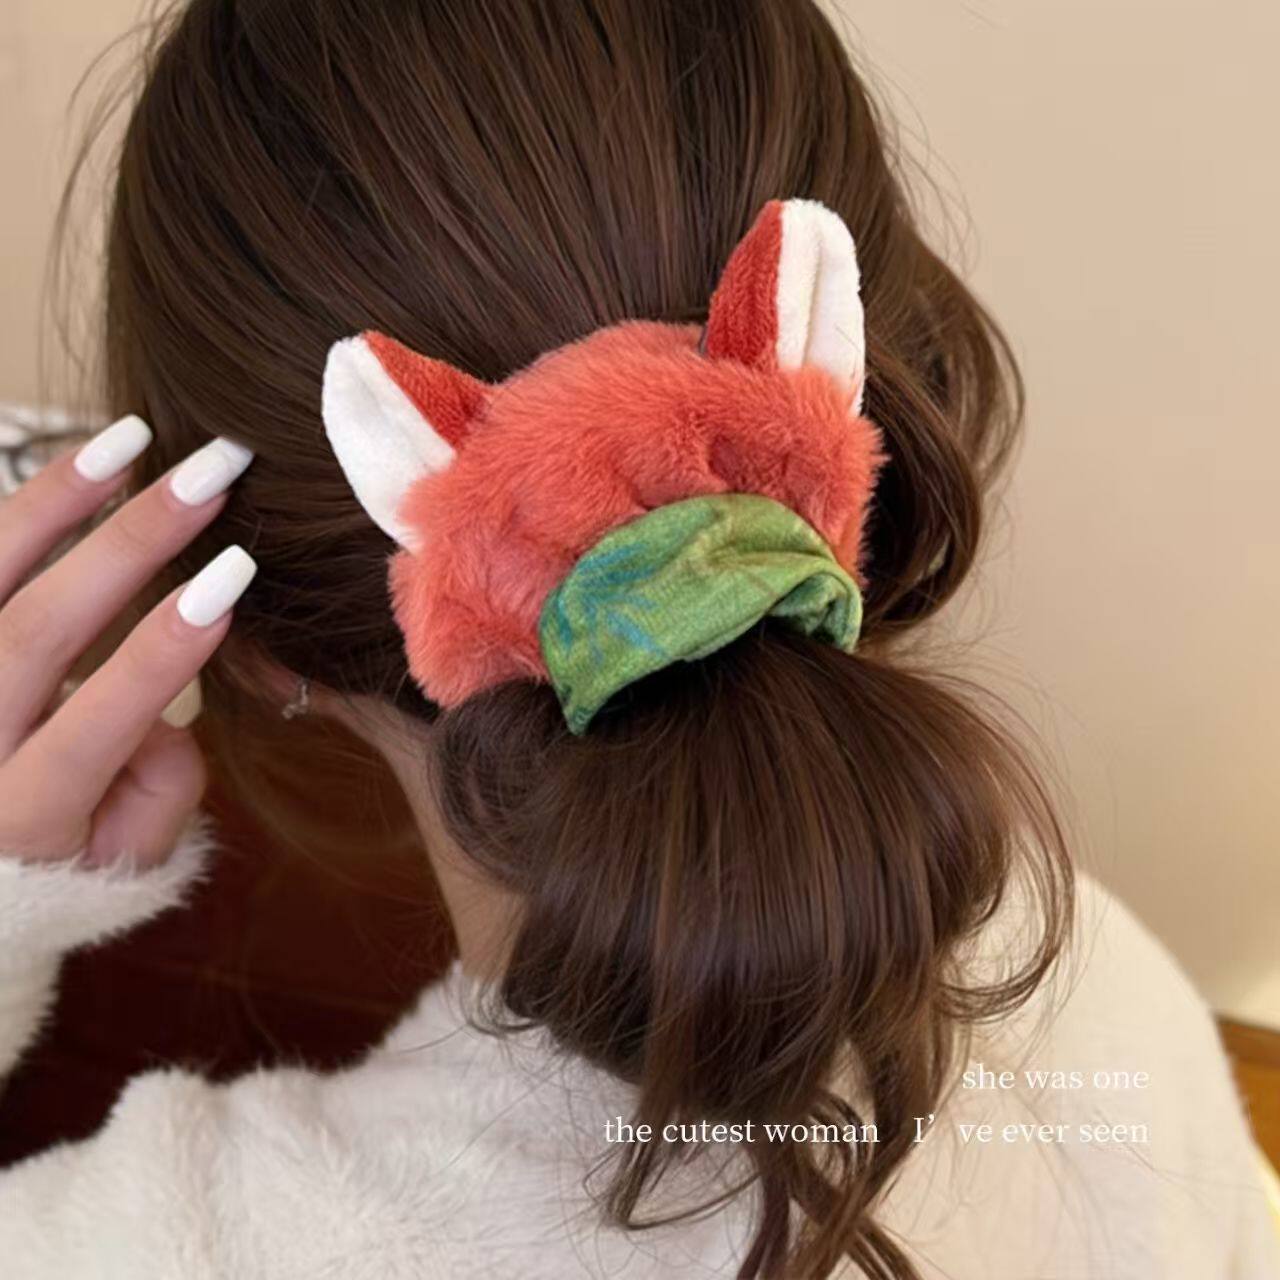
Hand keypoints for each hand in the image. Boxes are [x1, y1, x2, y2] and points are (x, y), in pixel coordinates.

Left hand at [0, 416, 254, 869]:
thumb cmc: (57, 866)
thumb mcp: (130, 863)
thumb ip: (163, 787)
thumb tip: (164, 703)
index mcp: (22, 818)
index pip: (96, 721)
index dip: (163, 648)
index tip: (235, 573)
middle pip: (35, 632)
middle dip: (131, 544)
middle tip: (212, 475)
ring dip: (57, 503)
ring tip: (133, 442)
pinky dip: (13, 513)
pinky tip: (76, 464)